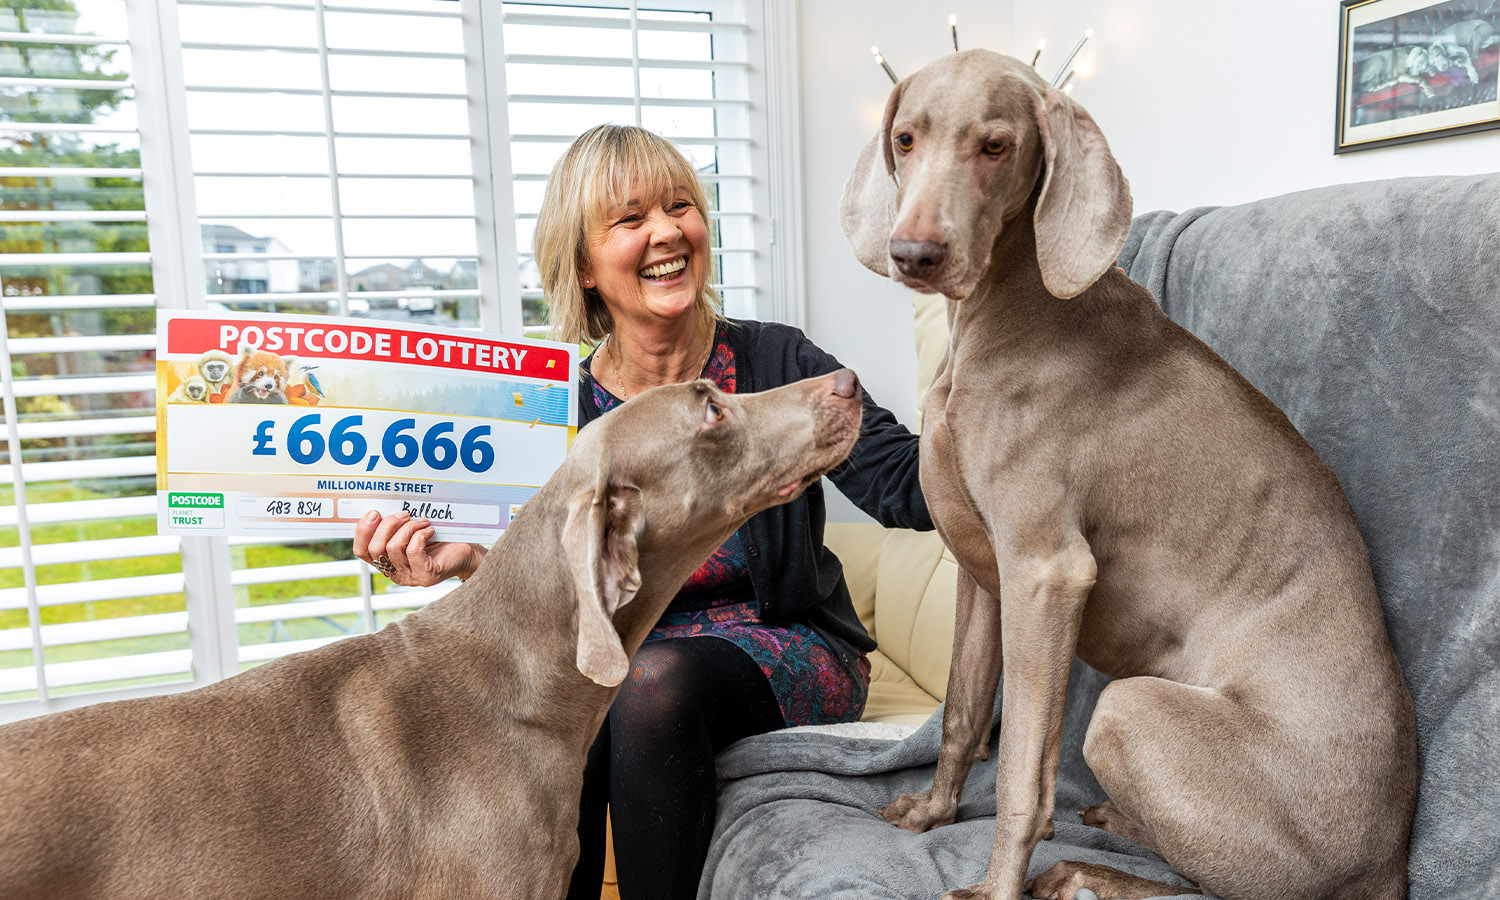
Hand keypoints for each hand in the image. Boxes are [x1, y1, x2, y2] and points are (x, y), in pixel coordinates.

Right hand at [352, 510, 484, 586]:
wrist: (466, 551)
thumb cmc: (439, 539)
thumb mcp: (411, 530)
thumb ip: (394, 527)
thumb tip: (380, 510)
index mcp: (386, 562)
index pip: (361, 551)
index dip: (362, 531)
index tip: (374, 512)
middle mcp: (395, 573)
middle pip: (375, 548)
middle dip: (388, 525)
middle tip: (405, 514)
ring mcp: (410, 577)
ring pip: (393, 548)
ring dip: (408, 528)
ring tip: (422, 522)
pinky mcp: (426, 576)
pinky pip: (413, 551)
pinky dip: (420, 535)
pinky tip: (430, 531)